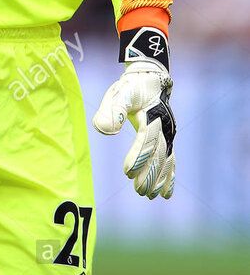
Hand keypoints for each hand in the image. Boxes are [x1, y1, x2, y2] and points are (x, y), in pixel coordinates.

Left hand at [92, 60, 175, 199]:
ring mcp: (168, 133)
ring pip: (166, 159)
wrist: (149, 79)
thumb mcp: (118, 93)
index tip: (127, 173)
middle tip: (139, 191)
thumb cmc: (130, 87)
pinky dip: (169, 177)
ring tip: (149, 196)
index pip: (146, 139)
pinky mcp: (168, 138)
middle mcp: (164, 125)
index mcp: (151, 114)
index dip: (139, 157)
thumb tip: (104, 130)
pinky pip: (171, 159)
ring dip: (159, 179)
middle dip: (150, 173)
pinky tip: (166, 193)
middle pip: (158, 153)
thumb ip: (111, 110)